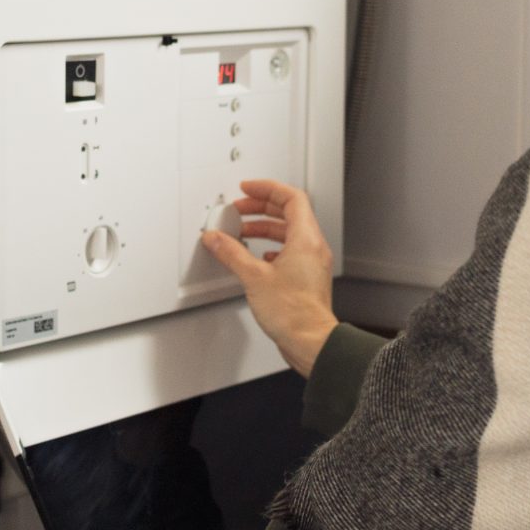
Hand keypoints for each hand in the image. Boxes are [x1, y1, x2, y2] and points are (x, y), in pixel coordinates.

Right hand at [200, 179, 338, 376]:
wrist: (310, 341)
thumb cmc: (293, 313)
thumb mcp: (254, 277)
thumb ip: (232, 254)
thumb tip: (216, 239)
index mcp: (306, 239)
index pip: (291, 197)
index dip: (267, 188)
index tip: (248, 188)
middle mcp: (313, 247)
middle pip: (290, 212)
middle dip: (262, 207)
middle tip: (241, 208)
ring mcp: (312, 263)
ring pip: (289, 232)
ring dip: (265, 228)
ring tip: (242, 232)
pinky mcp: (307, 278)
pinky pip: (291, 250)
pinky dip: (271, 246)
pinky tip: (258, 257)